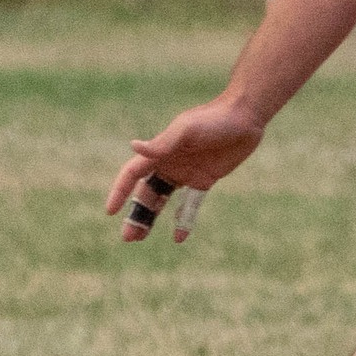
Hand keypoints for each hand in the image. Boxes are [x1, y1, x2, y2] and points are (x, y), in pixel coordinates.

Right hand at [105, 96, 265, 242]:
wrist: (245, 117)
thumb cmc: (213, 119)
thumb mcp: (186, 130)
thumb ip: (162, 143)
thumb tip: (132, 146)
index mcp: (160, 152)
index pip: (132, 174)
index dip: (120, 191)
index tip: (110, 211)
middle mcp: (169, 164)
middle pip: (145, 193)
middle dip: (135, 214)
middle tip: (127, 237)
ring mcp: (186, 173)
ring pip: (162, 200)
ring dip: (151, 217)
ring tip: (139, 237)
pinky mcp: (204, 179)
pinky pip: (191, 203)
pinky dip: (184, 219)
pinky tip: (178, 237)